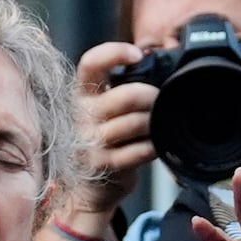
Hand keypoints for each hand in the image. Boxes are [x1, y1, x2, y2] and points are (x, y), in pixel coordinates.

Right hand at [67, 42, 158, 220]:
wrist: (89, 187)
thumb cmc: (105, 140)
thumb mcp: (103, 110)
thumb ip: (120, 88)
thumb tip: (155, 64)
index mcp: (82, 94)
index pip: (91, 63)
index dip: (114, 53)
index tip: (137, 55)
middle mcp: (81, 115)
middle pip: (125, 96)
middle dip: (151, 96)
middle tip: (159, 101)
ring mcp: (90, 141)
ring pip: (135, 123)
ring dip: (154, 123)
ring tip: (157, 125)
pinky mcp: (103, 164)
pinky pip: (140, 150)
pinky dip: (153, 147)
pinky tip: (153, 146)